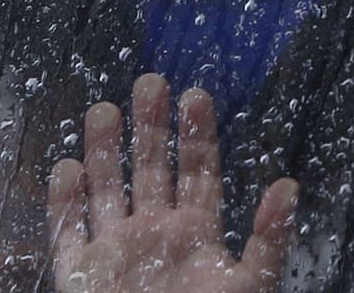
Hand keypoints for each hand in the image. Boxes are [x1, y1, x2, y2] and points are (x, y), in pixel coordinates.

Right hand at [48, 73, 297, 292]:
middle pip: (151, 170)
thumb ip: (268, 240)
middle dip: (150, 128)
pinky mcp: (79, 276)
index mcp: (196, 235)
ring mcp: (114, 253)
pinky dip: (63, 201)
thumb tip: (290, 186)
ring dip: (105, 152)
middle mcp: (154, 235)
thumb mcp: (250, 285)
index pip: (198, 173)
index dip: (197, 135)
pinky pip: (66, 232)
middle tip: (150, 81)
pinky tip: (65, 166)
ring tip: (105, 107)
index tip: (195, 94)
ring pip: (107, 190)